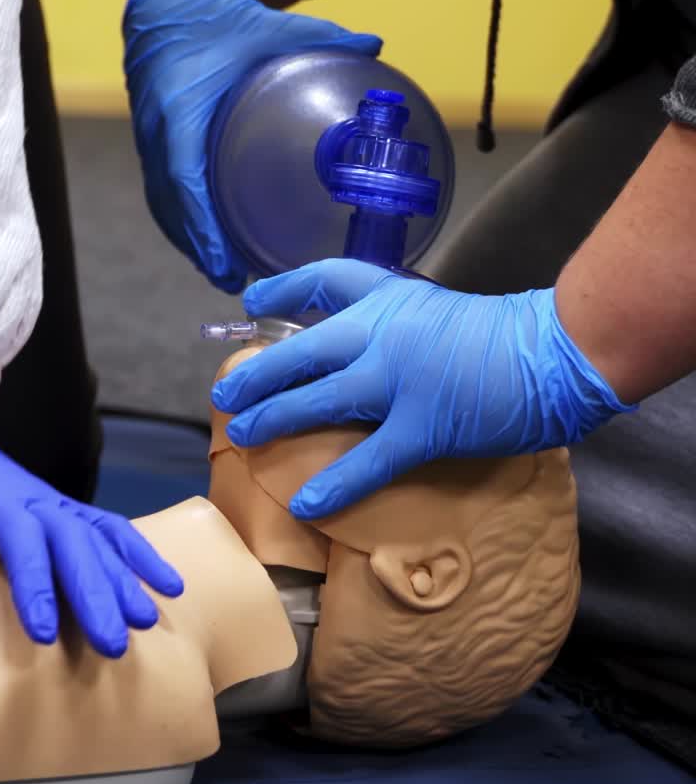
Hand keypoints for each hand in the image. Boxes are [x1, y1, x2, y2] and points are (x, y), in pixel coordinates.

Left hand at [0, 388, 183, 656]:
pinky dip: (139, 554)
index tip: (44, 634)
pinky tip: (168, 584)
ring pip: (98, 540)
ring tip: (146, 622)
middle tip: (114, 645)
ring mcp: (52, 504)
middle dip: (96, 594)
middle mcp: (33, 500)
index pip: (23, 540)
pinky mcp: (61, 510)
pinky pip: (109, 530)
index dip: (36, 585)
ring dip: (124, 579)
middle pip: (73, 545)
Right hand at [122, 0, 380, 291]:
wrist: (162, 4)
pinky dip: (184, 222)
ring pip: (164, 206)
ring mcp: (150, 143)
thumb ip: (319, 37)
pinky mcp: (152, 145)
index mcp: (179, 108)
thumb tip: (376, 48)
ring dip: (190, 242)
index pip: (184, 179)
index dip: (200, 226)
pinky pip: (164, 194)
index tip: (222, 262)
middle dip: (198, 248)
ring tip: (225, 274)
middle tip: (233, 281)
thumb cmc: (213, 16)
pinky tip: (210, 242)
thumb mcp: (266, 24)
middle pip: (172, 207)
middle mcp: (157, 133)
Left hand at [211, 259, 630, 518]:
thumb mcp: (440, 310)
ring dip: (273, 417)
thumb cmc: (508, 332)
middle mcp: (382, 332)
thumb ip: (400, 324)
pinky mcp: (422, 425)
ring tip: (242, 435)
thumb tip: (364, 348)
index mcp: (390, 297)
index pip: (324, 280)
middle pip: (301, 351)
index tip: (250, 299)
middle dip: (258, 375)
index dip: (281, 288)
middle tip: (225, 394)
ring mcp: (398, 379)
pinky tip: (304, 503)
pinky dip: (333, 484)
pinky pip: (367, 459)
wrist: (558, 348)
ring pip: (317, 399)